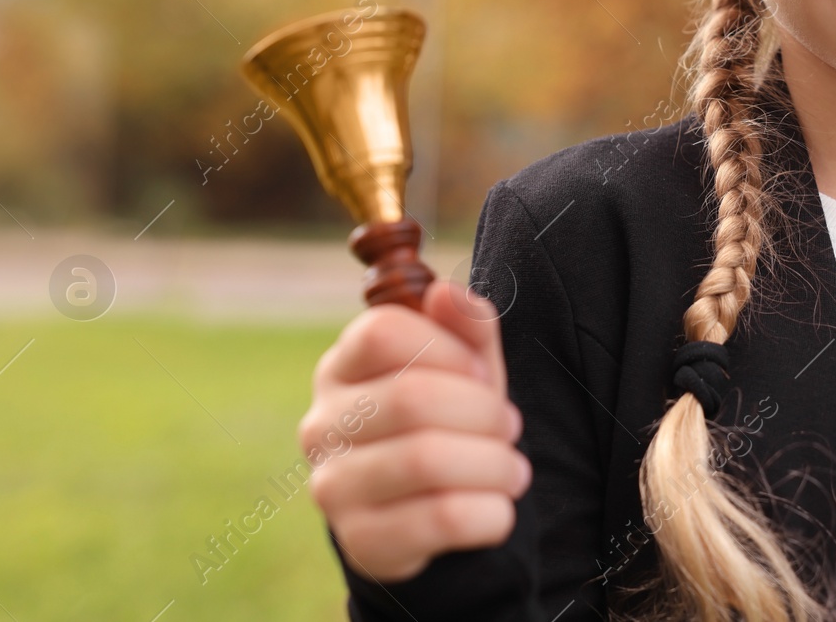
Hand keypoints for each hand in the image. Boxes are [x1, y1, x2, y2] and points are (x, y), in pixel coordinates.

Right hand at [298, 278, 529, 582]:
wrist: (433, 516)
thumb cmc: (451, 423)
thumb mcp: (467, 367)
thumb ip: (465, 324)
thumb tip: (445, 293)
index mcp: (340, 368)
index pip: (382, 332)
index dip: (449, 348)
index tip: (482, 374)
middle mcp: (322, 425)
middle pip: (412, 397)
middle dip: (484, 411)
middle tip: (511, 427)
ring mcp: (333, 487)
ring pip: (426, 460)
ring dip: (493, 464)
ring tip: (513, 470)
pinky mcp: (361, 543)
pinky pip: (440, 518)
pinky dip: (489, 512)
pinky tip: (499, 507)